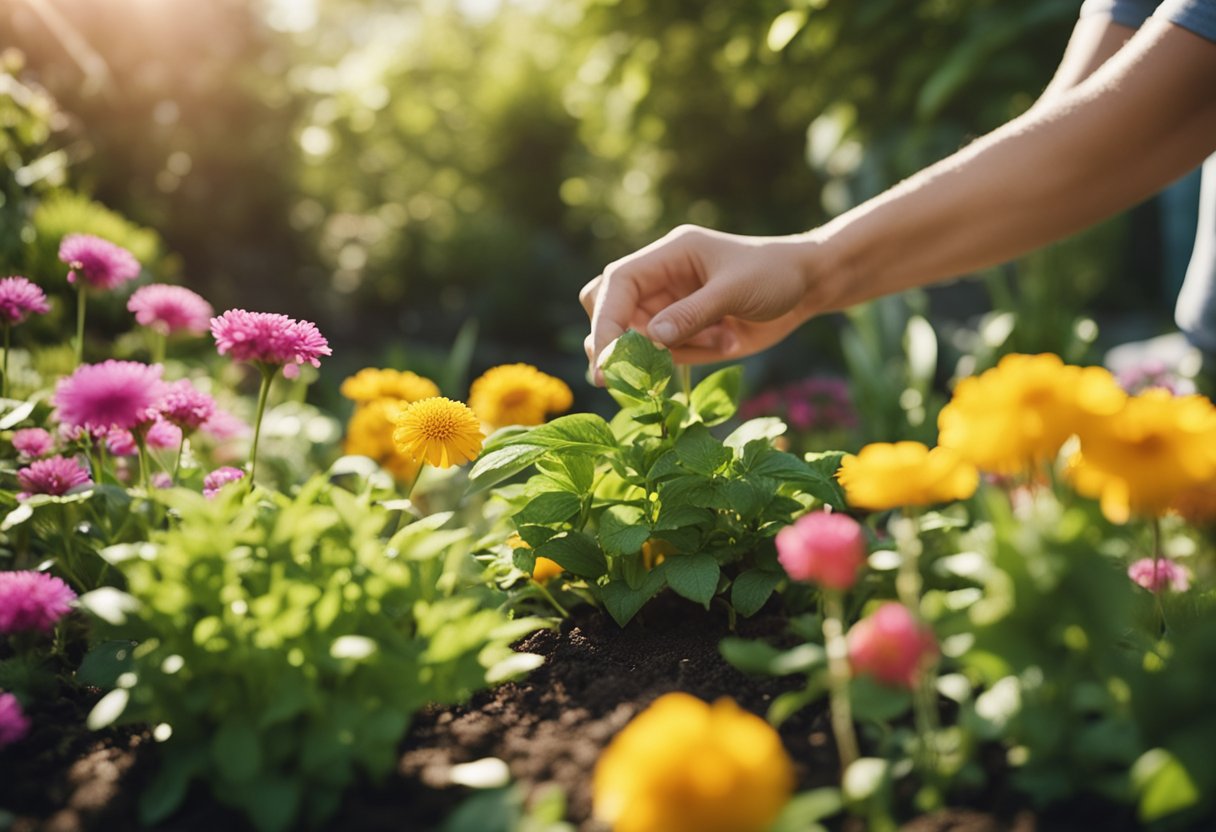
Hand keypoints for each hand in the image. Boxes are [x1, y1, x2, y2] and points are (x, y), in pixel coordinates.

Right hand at [580, 225, 822, 380]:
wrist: (807, 286)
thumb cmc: (775, 274)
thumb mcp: (735, 291)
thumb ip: (692, 314)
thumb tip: (649, 338)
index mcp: (668, 255)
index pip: (617, 283)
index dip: (605, 320)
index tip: (605, 360)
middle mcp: (660, 279)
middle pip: (607, 307)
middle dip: (614, 341)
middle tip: (632, 371)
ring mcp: (668, 306)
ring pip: (635, 338)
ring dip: (666, 352)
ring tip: (718, 339)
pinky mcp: (682, 330)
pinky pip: (663, 354)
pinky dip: (687, 357)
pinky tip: (726, 340)